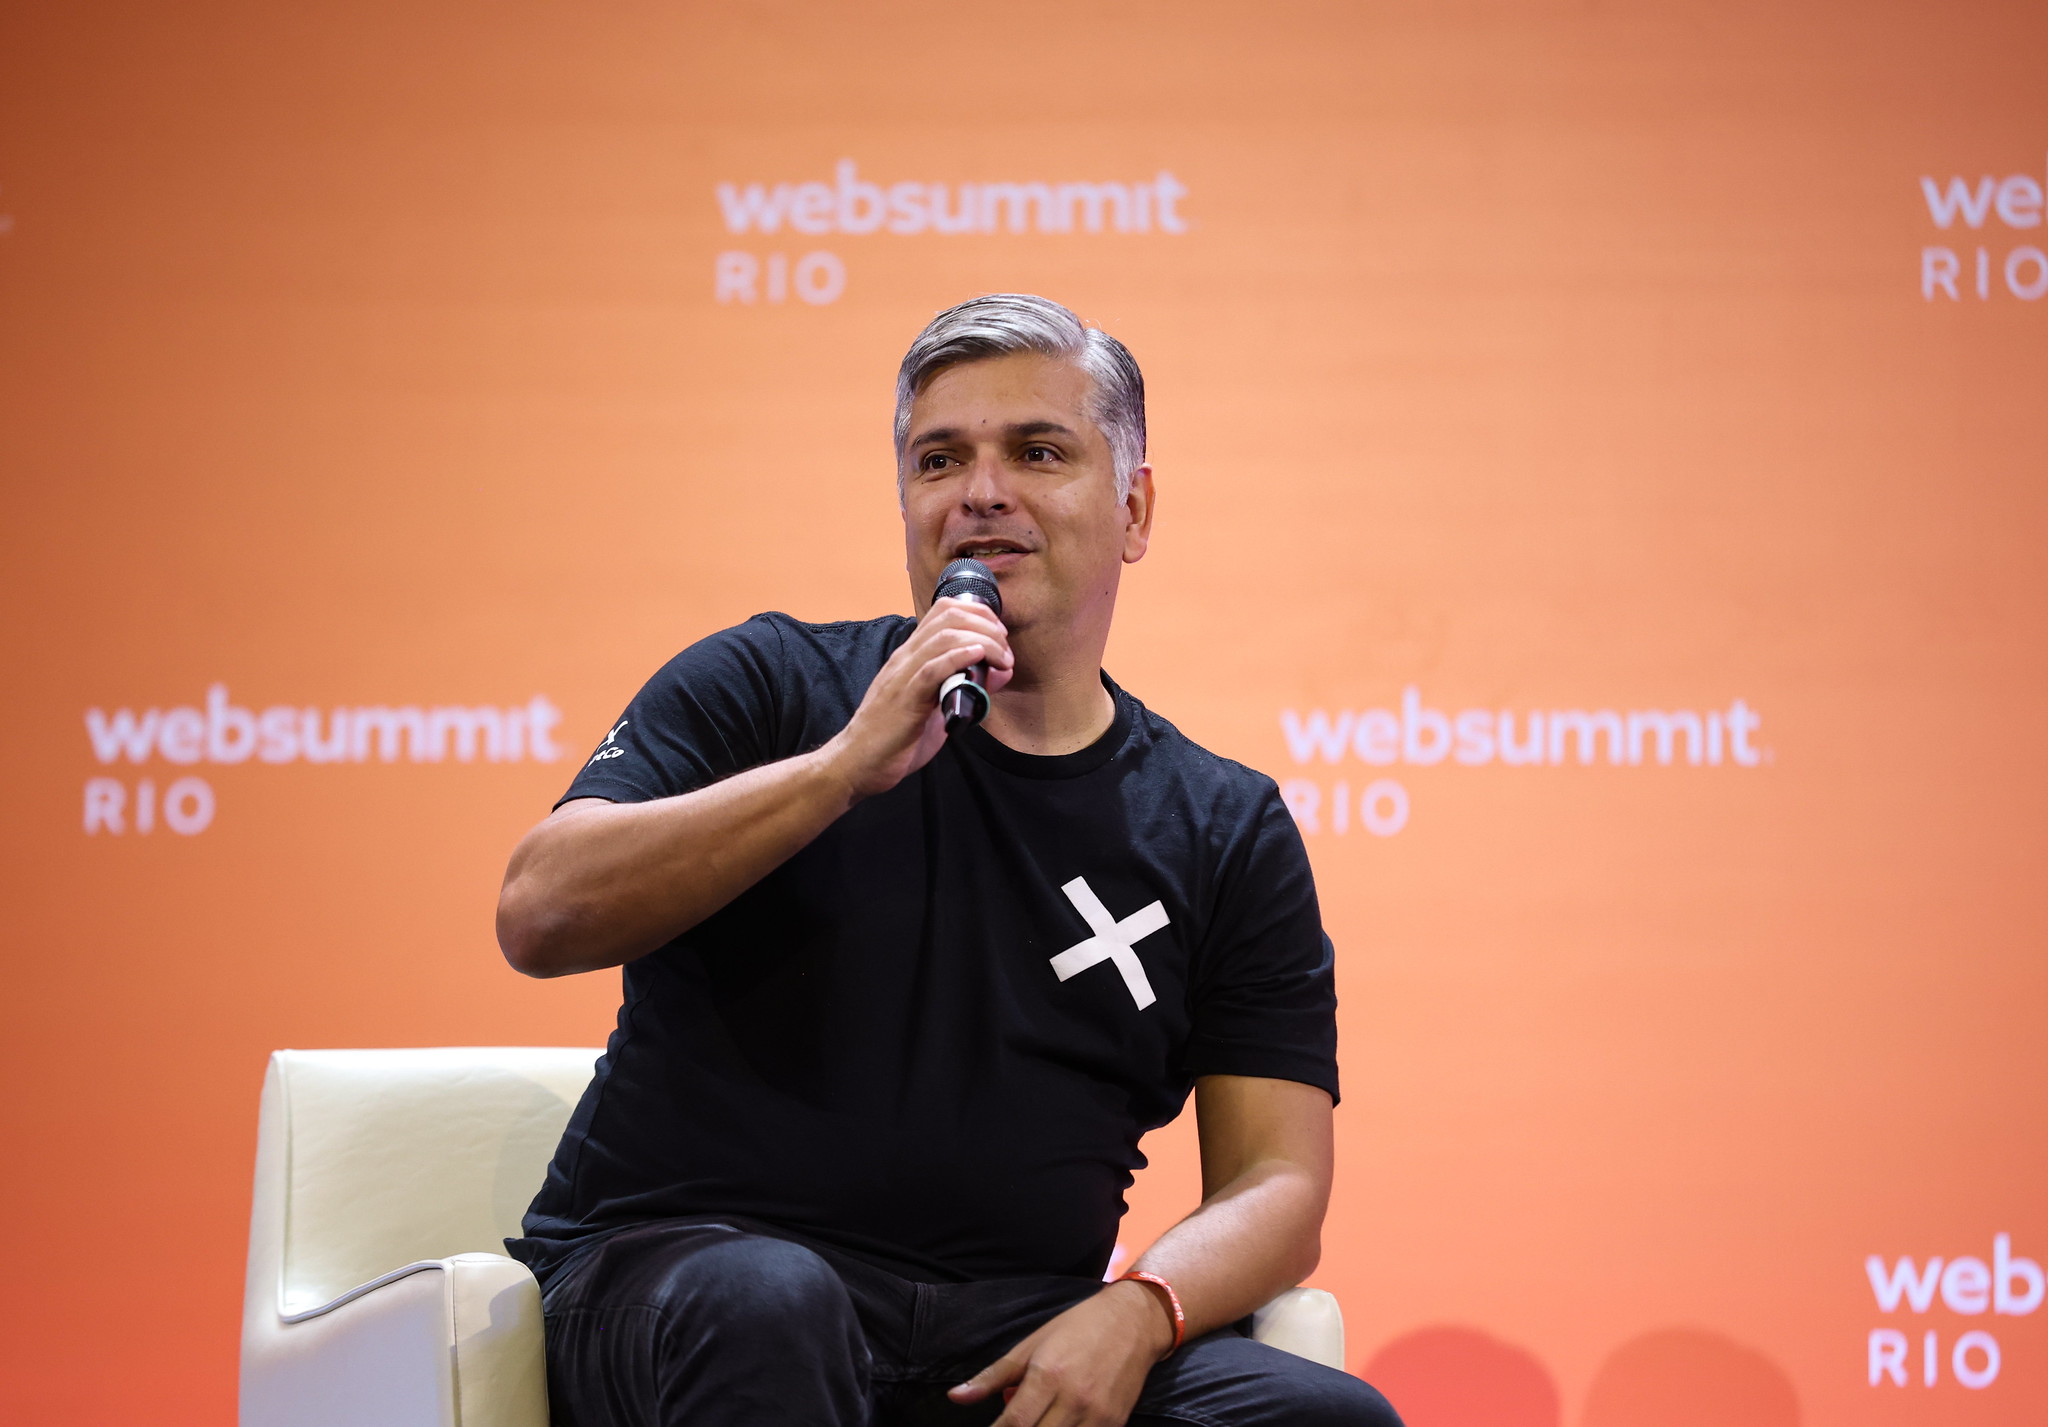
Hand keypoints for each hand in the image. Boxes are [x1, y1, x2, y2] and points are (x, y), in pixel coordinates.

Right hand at [820, 597, 1012, 799]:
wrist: (858, 762)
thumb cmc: (896, 737)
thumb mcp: (937, 707)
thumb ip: (966, 687)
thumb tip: (999, 672)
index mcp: (911, 656)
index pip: (943, 611)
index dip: (978, 613)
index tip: (999, 634)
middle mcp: (906, 658)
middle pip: (949, 617)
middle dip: (986, 625)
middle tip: (1005, 648)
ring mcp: (903, 676)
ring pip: (943, 637)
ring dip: (981, 641)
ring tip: (1000, 658)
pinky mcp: (905, 699)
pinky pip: (931, 670)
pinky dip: (958, 658)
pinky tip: (977, 658)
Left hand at [947, 1280, 1174, 1426]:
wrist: (1134, 1321)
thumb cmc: (1078, 1327)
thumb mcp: (1031, 1344)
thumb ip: (993, 1376)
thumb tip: (955, 1397)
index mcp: (1047, 1375)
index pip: (1014, 1423)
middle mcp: (1074, 1398)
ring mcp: (1097, 1415)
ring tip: (1032, 1423)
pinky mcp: (1115, 1424)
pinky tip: (1057, 1425)